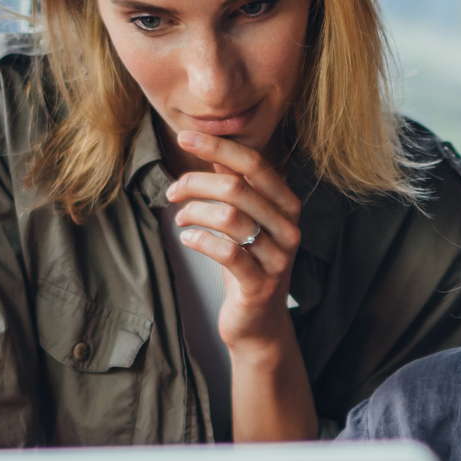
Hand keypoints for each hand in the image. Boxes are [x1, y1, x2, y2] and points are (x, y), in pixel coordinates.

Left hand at [165, 130, 314, 440]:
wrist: (259, 324)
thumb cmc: (248, 266)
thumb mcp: (244, 221)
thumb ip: (236, 185)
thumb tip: (214, 150)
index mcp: (286, 204)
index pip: (254, 163)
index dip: (217, 147)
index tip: (184, 136)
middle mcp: (288, 227)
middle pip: (238, 187)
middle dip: (196, 183)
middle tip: (172, 192)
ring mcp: (277, 257)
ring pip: (230, 217)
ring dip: (194, 212)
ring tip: (180, 219)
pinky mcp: (260, 284)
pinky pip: (226, 251)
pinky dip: (199, 240)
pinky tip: (187, 240)